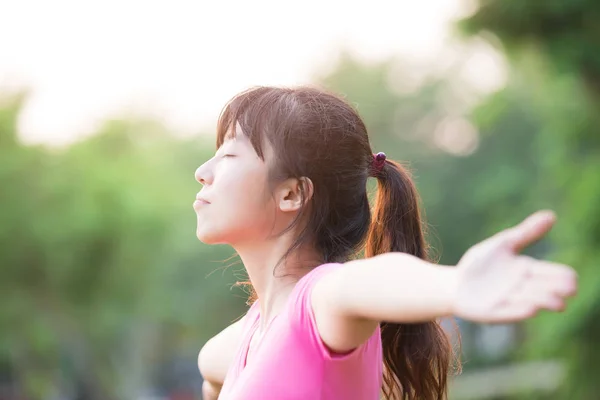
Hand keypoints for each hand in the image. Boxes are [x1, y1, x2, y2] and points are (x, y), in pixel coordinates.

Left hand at [453, 210, 577, 322]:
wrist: (454, 283)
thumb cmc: (480, 264)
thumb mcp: (503, 244)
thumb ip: (525, 232)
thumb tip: (552, 215)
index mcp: (528, 270)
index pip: (553, 274)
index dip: (563, 276)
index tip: (571, 277)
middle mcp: (523, 288)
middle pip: (548, 289)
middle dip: (559, 290)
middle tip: (570, 289)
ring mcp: (510, 301)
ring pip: (534, 302)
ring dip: (544, 301)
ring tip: (557, 302)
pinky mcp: (495, 313)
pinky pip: (511, 314)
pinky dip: (521, 310)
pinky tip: (532, 308)